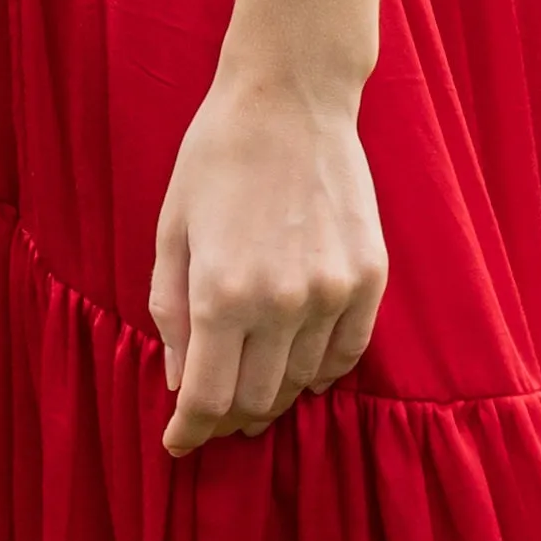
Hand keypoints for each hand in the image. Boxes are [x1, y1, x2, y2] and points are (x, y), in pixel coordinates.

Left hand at [149, 65, 385, 453]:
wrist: (291, 97)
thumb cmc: (217, 156)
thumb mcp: (173, 230)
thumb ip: (170, 312)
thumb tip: (179, 381)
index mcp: (222, 292)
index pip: (208, 398)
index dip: (190, 431)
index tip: (177, 443)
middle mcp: (281, 302)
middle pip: (256, 400)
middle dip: (228, 418)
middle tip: (213, 416)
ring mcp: (332, 292)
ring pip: (302, 382)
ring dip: (274, 396)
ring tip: (254, 392)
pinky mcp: (370, 277)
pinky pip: (347, 353)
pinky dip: (321, 372)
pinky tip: (302, 371)